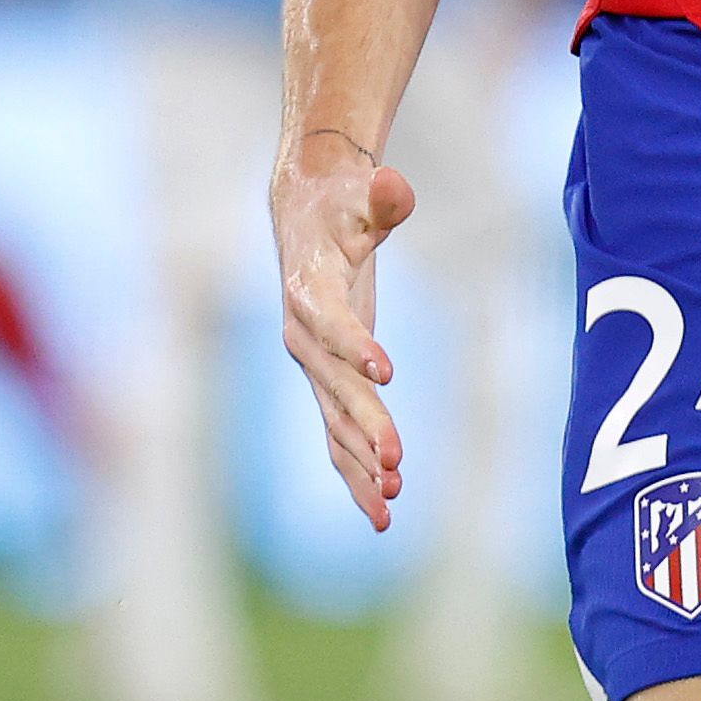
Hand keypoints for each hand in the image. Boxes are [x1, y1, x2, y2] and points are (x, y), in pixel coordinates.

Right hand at [272, 132, 417, 528]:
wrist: (304, 216)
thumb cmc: (340, 203)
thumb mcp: (361, 193)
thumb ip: (381, 198)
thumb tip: (395, 186)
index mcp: (310, 289)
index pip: (331, 320)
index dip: (355, 343)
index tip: (388, 369)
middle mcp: (304, 335)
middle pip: (335, 386)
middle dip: (365, 425)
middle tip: (397, 461)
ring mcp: (313, 365)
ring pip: (334, 423)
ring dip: (361, 464)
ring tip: (392, 501)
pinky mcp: (328, 381)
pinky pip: (338, 435)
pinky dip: (358, 473)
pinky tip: (385, 513)